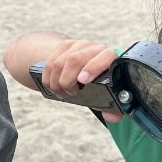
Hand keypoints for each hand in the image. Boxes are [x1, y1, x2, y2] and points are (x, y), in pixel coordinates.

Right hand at [4, 33, 120, 121]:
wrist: (86, 64)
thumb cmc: (100, 81)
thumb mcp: (108, 92)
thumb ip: (113, 107)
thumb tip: (112, 117)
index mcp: (110, 57)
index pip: (105, 56)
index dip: (93, 68)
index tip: (82, 81)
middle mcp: (93, 48)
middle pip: (74, 59)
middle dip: (67, 80)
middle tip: (71, 93)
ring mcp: (77, 45)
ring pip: (59, 62)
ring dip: (56, 82)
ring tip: (62, 93)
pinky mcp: (63, 46)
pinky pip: (49, 63)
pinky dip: (48, 78)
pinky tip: (53, 86)